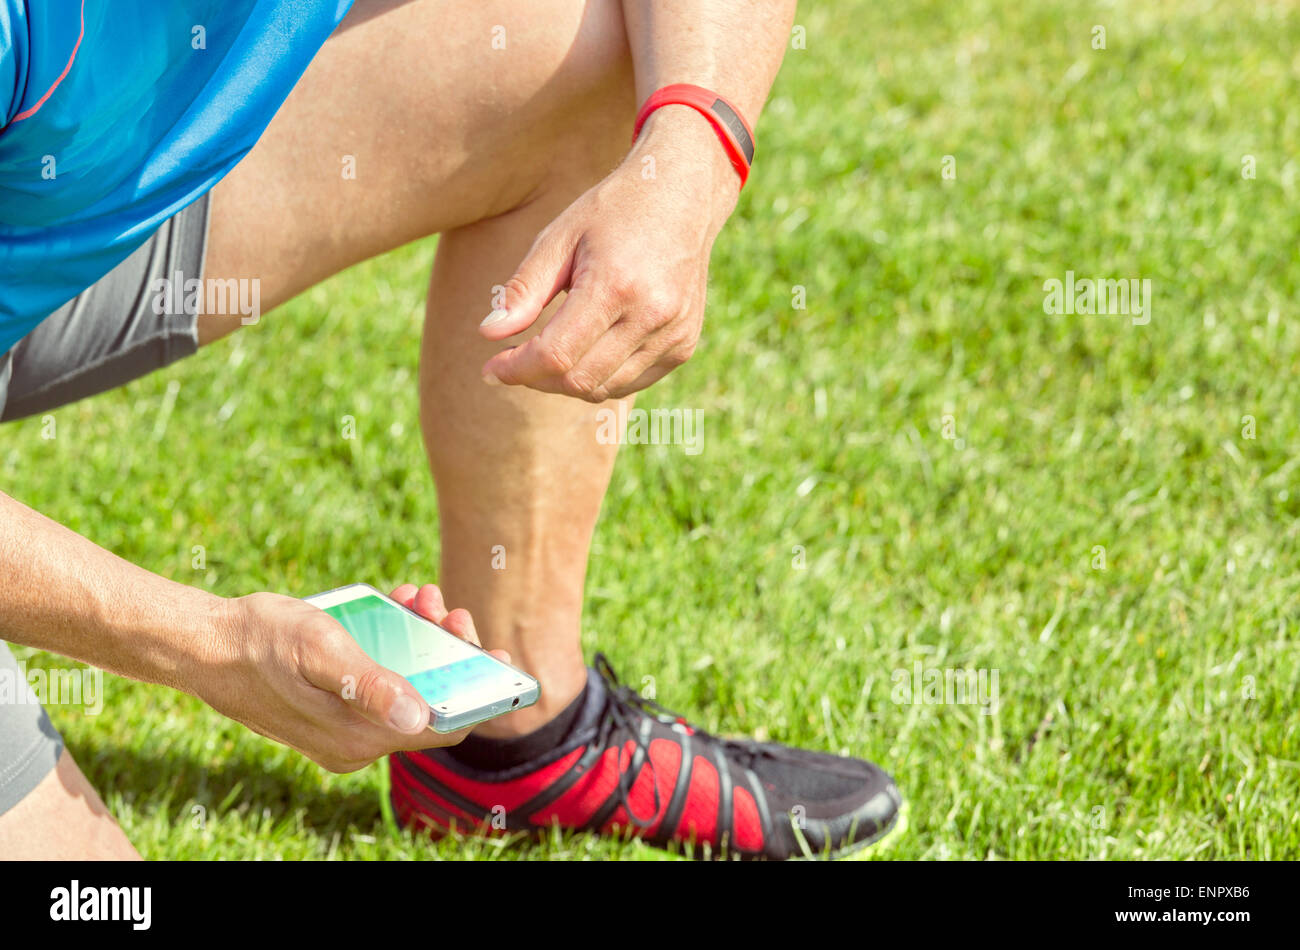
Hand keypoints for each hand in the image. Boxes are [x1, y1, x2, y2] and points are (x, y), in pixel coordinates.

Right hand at [199, 583, 502, 772]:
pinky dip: (394, 648)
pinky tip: (391, 608)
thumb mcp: (321, 650)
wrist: (201, 645)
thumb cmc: (259, 640)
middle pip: (429, 704)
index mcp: (360, 737)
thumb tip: (420, 715)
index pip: (445, 727)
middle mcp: (356, 744)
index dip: (478, 693)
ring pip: (406, 689)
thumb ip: (370, 684)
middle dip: (445, 653)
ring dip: (420, 643)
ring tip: (416, 597)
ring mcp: (343, 730)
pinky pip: (380, 683)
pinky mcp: (332, 712)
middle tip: (443, 607)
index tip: (495, 651)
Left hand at [479, 107, 740, 401]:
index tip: (491, 368)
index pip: (556, 355)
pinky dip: (600, 378)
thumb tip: (488, 334)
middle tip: (514, 361)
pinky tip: (584, 352)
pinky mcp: (684, 344)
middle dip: (536, 379)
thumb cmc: (611, 212)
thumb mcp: (559, 238)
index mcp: (616, 285)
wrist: (681, 196)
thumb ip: (524, 289)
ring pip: (604, 388)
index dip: (517, 369)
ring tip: (546, 354)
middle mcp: (652, 315)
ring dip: (566, 382)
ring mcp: (674, 334)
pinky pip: (631, 383)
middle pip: (578, 379)